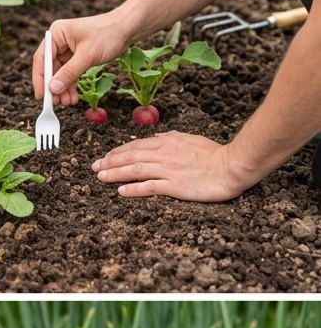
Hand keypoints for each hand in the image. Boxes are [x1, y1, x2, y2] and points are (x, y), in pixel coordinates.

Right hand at [33, 12, 133, 104]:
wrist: (127, 29)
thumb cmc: (108, 34)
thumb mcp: (87, 55)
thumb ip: (69, 73)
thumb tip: (53, 89)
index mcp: (57, 34)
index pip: (42, 59)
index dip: (40, 79)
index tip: (42, 96)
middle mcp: (59, 41)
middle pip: (49, 68)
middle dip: (54, 86)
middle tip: (56, 103)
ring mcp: (67, 49)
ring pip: (60, 74)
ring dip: (63, 89)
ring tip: (68, 102)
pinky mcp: (76, 57)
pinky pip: (69, 74)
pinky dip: (71, 85)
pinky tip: (73, 97)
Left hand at [91, 131, 248, 200]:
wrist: (231, 166)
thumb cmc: (214, 154)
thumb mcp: (190, 139)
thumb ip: (172, 137)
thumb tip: (158, 136)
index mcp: (167, 142)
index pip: (136, 145)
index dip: (118, 151)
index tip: (105, 157)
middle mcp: (164, 154)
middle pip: (130, 157)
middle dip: (110, 162)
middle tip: (95, 168)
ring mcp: (168, 170)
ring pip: (135, 170)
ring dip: (115, 173)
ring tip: (101, 178)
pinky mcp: (175, 185)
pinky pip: (149, 187)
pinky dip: (133, 189)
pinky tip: (121, 191)